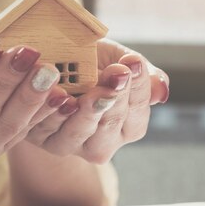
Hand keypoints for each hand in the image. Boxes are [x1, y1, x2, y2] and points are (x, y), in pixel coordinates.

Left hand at [23, 39, 168, 163]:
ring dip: (86, 111)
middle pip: (111, 125)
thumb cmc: (94, 61)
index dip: (138, 88)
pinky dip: (52, 111)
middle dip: (115, 98)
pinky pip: (46, 128)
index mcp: (128, 128)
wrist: (53, 61)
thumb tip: (162, 90)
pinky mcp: (42, 138)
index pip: (138, 114)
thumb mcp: (121, 61)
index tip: (134, 62)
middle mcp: (102, 144)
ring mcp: (71, 144)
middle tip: (117, 72)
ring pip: (79, 132)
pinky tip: (57, 93)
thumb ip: (144, 75)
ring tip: (91, 90)